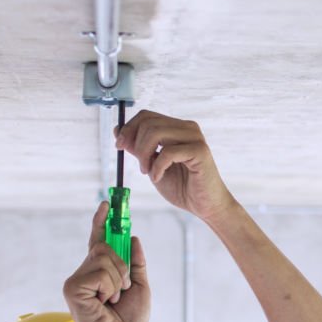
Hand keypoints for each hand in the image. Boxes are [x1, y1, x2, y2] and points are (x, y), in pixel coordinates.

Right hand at [62, 202, 150, 321]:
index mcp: (98, 272)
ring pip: (104, 257)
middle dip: (122, 265)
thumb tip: (133, 237)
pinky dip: (110, 287)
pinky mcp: (73, 287)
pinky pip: (100, 272)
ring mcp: (76, 279)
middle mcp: (84, 273)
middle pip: (105, 246)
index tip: (106, 205)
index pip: (98, 240)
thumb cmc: (127, 321)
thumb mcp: (140, 287)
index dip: (101, 221)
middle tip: (122, 289)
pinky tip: (104, 303)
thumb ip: (137, 263)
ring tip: (113, 299)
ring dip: (118, 279)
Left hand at [115, 110, 236, 222]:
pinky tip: (158, 177)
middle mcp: (187, 128)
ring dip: (144, 154)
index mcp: (177, 128)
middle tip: (140, 166)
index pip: (147, 115)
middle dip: (136, 144)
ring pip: (156, 133)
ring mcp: (195, 138)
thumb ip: (138, 148)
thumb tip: (118, 130)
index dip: (129, 128)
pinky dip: (157, 167)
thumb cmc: (183, 187)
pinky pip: (168, 152)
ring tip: (148, 172)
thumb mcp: (152, 165)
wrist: (204, 206)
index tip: (119, 146)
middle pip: (148, 122)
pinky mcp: (200, 151)